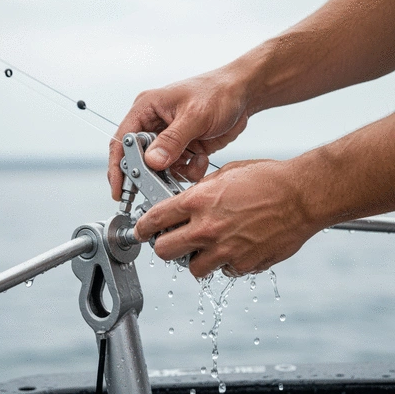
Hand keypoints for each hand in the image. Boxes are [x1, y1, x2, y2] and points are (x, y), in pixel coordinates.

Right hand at [108, 66, 249, 200]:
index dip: (117, 167)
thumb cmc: (218, 92)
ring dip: (176, 173)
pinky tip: (201, 159)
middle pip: (140, 159)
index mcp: (147, 109)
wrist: (242, 95)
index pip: (123, 141)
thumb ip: (173, 140)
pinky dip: (190, 171)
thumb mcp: (194, 115)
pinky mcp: (184, 149)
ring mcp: (170, 139)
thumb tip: (152, 162)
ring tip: (193, 164)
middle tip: (159, 186)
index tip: (119, 189)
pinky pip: (179, 170)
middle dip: (151, 174)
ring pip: (161, 169)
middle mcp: (155, 125)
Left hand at [133, 159, 315, 277]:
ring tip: (209, 246)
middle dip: (165, 247)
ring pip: (193, 269)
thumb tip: (187, 203)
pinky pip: (224, 271)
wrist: (302, 196)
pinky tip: (236, 248)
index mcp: (198, 201)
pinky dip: (226, 263)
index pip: (154, 220)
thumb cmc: (268, 180)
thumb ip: (202, 191)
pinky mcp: (244, 264)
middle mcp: (207, 228)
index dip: (142, 227)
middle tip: (173, 241)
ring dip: (196, 259)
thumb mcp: (227, 174)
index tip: (142, 231)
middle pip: (164, 252)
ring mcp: (225, 250)